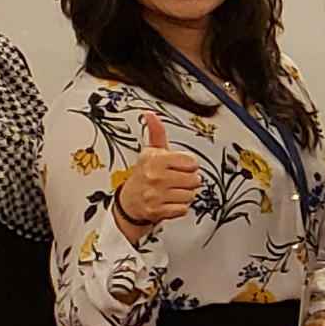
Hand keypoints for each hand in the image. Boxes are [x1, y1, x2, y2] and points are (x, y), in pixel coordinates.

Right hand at [115, 110, 202, 242]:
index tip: (180, 166)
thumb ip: (156, 132)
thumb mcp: (151, 151)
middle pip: (194, 180)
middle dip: (189, 181)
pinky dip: (179, 208)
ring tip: (172, 191)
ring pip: (190, 195)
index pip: (191, 162)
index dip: (189, 165)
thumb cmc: (145, 173)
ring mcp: (155, 195)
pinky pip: (183, 209)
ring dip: (184, 195)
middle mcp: (155, 176)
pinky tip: (169, 202)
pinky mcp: (157, 211)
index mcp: (155, 159)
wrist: (130, 201)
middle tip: (176, 180)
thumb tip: (150, 114)